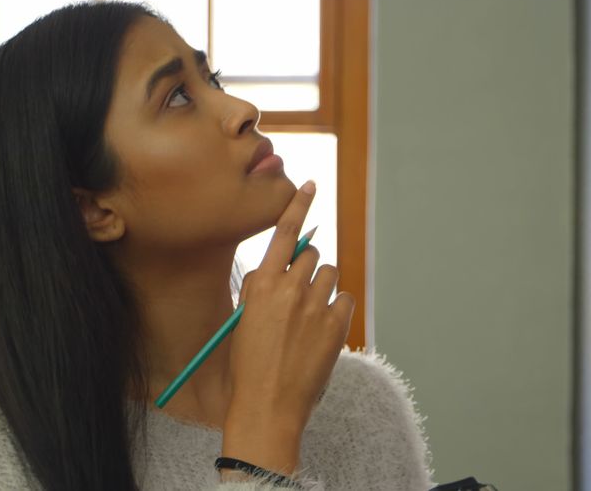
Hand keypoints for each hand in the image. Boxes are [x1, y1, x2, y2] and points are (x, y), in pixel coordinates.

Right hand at [220, 180, 355, 473]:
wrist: (266, 406)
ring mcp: (314, 305)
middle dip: (308, 270)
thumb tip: (278, 269)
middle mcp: (288, 288)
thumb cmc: (250, 366)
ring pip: (330, 275)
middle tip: (299, 297)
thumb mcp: (245, 320)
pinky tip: (322, 331)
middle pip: (312, 255)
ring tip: (308, 319)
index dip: (299, 204)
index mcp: (260, 283)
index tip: (311, 184)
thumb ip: (261, 290)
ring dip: (322, 289)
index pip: (284, 232)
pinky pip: (345, 300)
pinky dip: (337, 311)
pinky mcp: (335, 324)